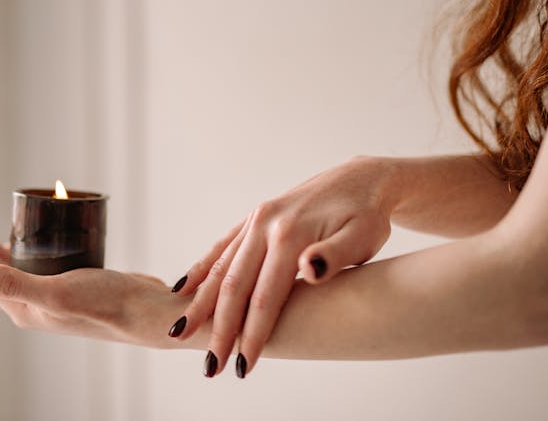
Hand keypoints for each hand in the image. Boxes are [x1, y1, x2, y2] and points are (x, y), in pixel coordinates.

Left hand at [0, 219, 177, 345]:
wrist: (147, 312)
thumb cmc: (106, 304)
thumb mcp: (56, 292)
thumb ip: (12, 284)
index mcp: (22, 309)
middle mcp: (32, 305)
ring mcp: (51, 296)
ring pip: (12, 269)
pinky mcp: (69, 285)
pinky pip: (36, 265)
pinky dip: (23, 250)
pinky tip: (28, 239)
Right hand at [168, 157, 395, 377]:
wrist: (360, 180)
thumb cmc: (366, 216)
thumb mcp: (363, 236)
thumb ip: (334, 256)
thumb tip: (308, 271)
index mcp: (290, 235)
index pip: (266, 296)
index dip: (253, 334)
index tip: (244, 366)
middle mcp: (265, 225)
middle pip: (235, 285)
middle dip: (220, 329)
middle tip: (211, 366)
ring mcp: (256, 220)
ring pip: (220, 267)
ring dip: (201, 303)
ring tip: (181, 332)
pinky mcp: (253, 219)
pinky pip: (221, 247)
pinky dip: (201, 269)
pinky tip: (183, 289)